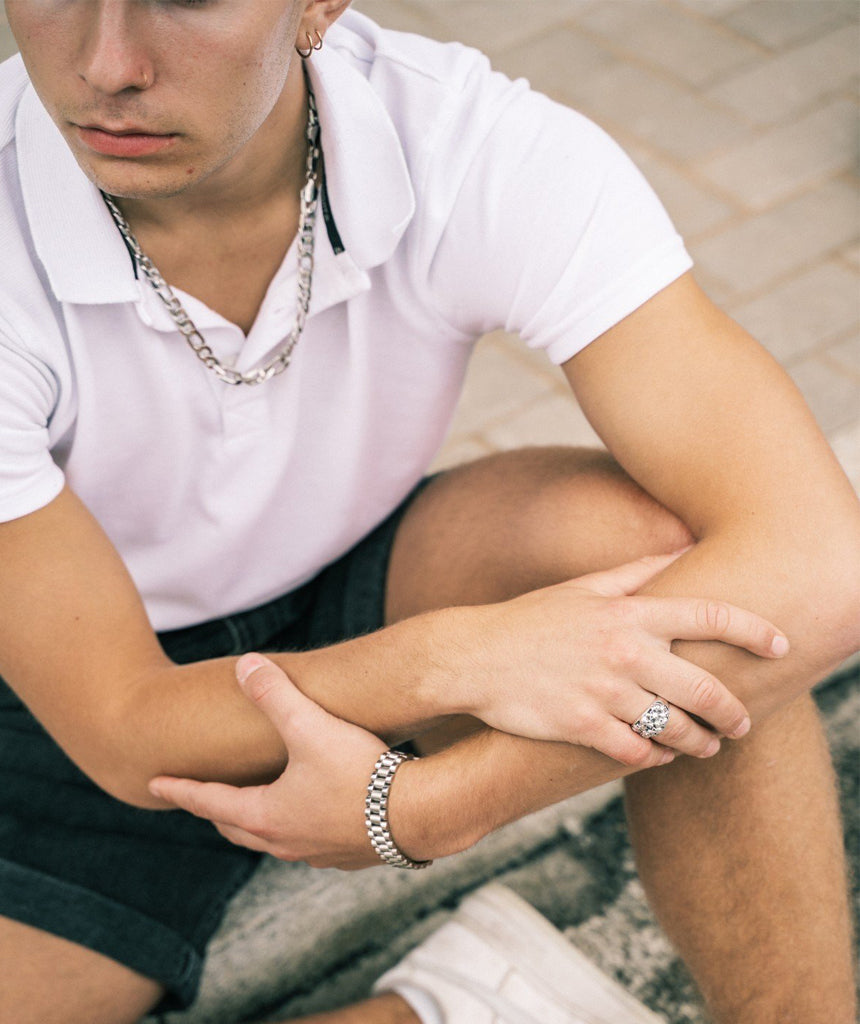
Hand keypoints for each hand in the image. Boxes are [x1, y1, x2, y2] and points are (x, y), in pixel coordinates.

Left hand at [149, 654, 388, 868]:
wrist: (420, 815)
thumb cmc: (362, 772)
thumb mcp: (311, 726)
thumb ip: (274, 694)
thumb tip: (244, 665)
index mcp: (267, 815)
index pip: (209, 801)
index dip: (180, 788)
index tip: (154, 784)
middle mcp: (286, 842)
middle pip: (237, 828)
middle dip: (217, 810)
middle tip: (203, 796)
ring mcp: (318, 854)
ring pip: (275, 839)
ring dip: (259, 822)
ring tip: (258, 805)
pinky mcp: (350, 856)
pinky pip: (311, 844)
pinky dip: (299, 828)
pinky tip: (314, 814)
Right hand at [454, 550, 789, 763]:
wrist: (474, 656)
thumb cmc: (532, 619)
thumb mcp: (583, 588)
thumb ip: (637, 572)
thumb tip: (682, 550)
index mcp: (629, 612)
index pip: (710, 615)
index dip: (754, 629)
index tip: (779, 645)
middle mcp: (624, 651)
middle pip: (705, 688)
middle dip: (734, 712)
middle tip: (742, 723)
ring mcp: (604, 692)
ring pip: (676, 728)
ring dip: (701, 742)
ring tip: (708, 746)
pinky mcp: (582, 727)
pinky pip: (638, 752)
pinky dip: (658, 758)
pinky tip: (663, 755)